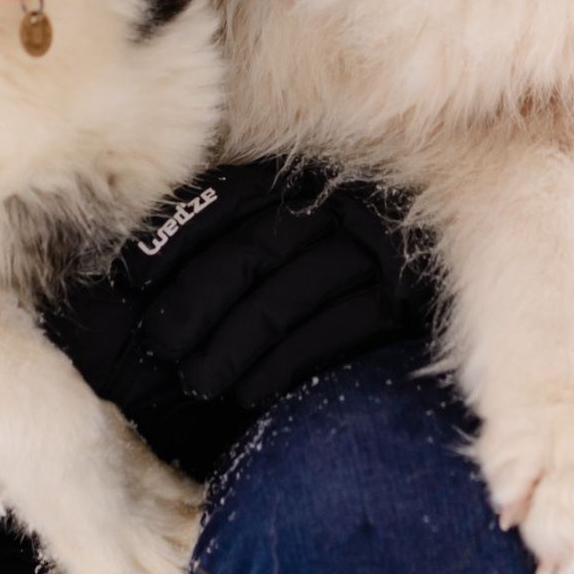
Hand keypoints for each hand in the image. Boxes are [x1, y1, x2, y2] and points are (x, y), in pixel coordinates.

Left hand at [66, 157, 428, 432]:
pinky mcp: (399, 305)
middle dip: (196, 302)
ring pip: (285, 301)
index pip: (229, 198)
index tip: (132, 277)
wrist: (441, 276)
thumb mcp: (295, 226)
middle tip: (160, 346)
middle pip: (252, 253)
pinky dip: (283, 368)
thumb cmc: (340, 262)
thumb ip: (239, 228)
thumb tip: (144, 266)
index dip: (175, 236)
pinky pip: (331, 337)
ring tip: (196, 381)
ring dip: (232, 348)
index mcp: (307, 179)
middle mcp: (342, 207)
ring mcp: (375, 255)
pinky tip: (250, 394)